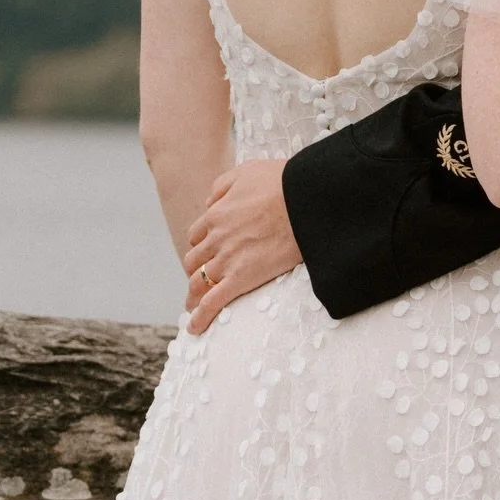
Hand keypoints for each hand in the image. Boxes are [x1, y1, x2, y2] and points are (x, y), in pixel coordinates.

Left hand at [183, 159, 301, 333]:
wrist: (306, 200)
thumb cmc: (283, 182)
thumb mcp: (247, 171)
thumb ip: (222, 186)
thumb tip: (209, 201)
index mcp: (216, 214)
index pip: (197, 234)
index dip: (202, 243)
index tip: (209, 250)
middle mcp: (216, 239)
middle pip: (194, 260)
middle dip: (196, 269)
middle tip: (203, 278)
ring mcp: (227, 260)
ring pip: (198, 282)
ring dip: (194, 294)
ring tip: (194, 305)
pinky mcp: (242, 278)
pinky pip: (213, 302)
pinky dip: (201, 317)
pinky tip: (197, 329)